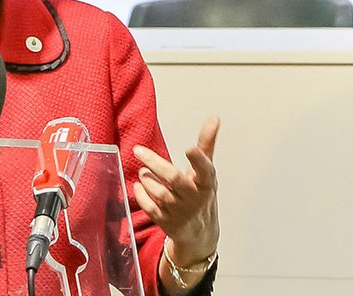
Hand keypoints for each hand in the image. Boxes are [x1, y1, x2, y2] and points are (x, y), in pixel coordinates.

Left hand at [132, 116, 219, 265]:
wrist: (199, 233)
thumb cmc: (201, 195)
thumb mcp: (206, 172)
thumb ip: (206, 145)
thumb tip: (214, 118)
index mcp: (206, 183)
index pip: (205, 170)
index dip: (198, 160)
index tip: (189, 148)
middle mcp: (194, 198)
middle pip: (174, 179)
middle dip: (155, 163)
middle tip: (138, 150)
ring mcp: (180, 211)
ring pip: (160, 193)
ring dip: (147, 179)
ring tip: (143, 171)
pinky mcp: (167, 222)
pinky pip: (150, 207)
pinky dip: (141, 195)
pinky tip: (138, 186)